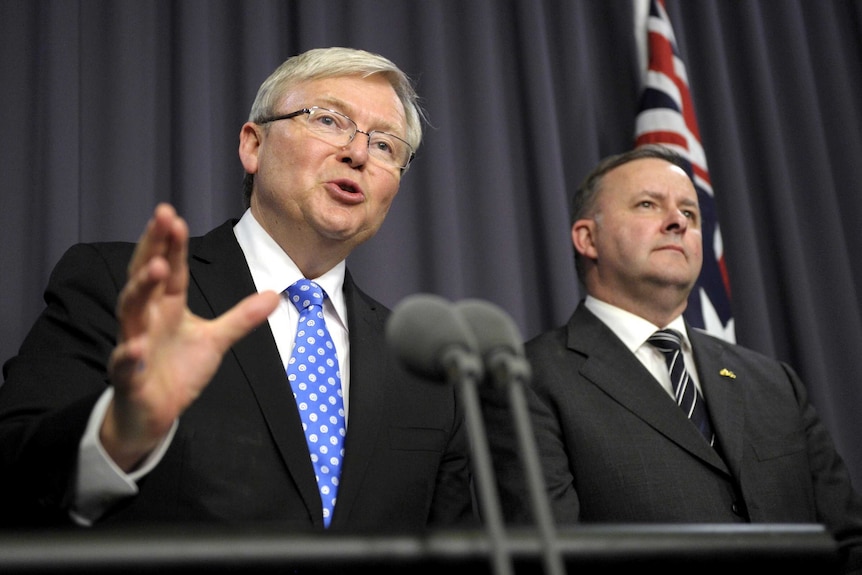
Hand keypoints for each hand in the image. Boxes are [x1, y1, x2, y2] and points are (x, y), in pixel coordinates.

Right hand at [103, 204, 279, 470]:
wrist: (152, 413)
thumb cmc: (177, 370)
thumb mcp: (215, 340)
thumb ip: (241, 317)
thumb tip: (274, 294)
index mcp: (167, 306)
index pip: (171, 269)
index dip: (172, 243)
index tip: (175, 216)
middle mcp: (146, 319)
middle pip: (145, 276)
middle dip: (152, 246)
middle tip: (162, 217)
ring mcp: (133, 344)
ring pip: (131, 311)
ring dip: (141, 288)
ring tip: (154, 266)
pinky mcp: (129, 376)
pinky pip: (125, 363)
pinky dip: (129, 355)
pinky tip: (136, 347)